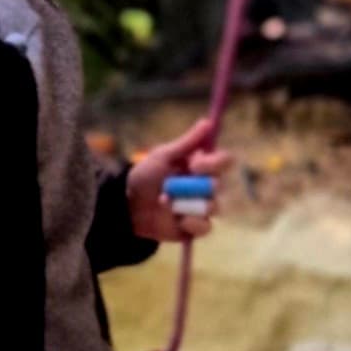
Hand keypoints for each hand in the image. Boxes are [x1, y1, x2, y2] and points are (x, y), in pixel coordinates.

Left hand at [127, 118, 230, 242]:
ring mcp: (202, 208)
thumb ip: (187, 142)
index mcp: (201, 167)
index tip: (195, 165)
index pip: (224, 161)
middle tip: (172, 186)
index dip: (214, 163)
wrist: (127, 205)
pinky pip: (205, 226)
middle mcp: (205, 187)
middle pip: (219, 185)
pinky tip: (176, 218)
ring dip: (186, 204)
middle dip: (196, 187)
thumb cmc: (144, 177)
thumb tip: (208, 122)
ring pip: (213, 207)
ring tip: (164, 201)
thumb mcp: (163, 156)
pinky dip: (191, 222)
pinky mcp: (195, 227)